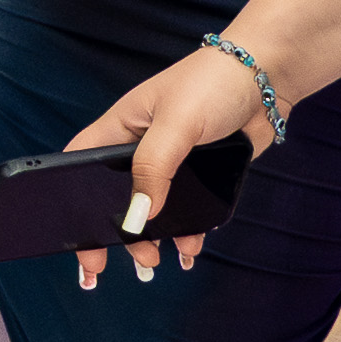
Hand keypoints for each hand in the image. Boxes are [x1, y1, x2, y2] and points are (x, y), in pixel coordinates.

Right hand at [64, 38, 270, 288]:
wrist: (270, 75)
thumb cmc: (215, 82)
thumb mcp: (178, 124)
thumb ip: (154, 169)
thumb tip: (137, 216)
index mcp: (121, 128)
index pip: (80, 166)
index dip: (70, 202)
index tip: (72, 237)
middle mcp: (140, 146)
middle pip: (113, 196)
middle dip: (108, 233)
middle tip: (103, 266)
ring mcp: (171, 162)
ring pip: (150, 208)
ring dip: (149, 238)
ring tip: (153, 261)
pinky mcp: (200, 174)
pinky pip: (186, 210)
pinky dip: (186, 232)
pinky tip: (189, 248)